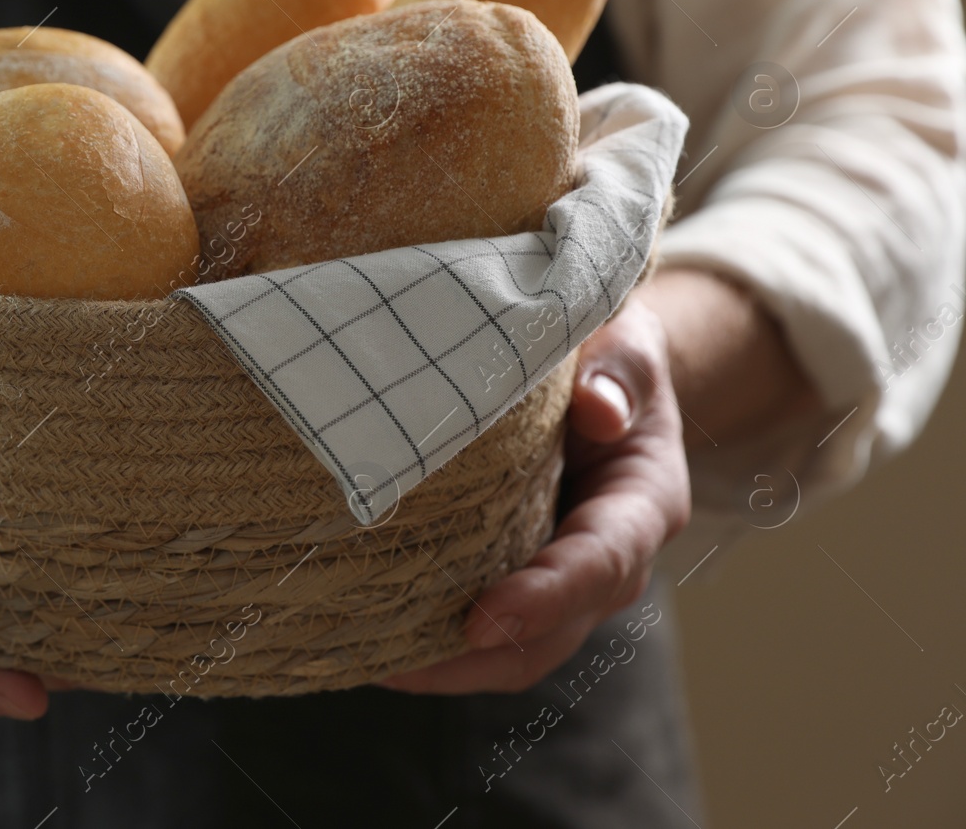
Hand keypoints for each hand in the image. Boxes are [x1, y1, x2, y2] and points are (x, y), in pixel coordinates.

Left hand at [378, 294, 690, 693]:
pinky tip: (371, 640)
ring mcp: (563, 580)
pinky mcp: (519, 578)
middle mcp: (610, 559)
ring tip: (368, 663)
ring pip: (515, 651)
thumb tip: (599, 409)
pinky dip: (435, 644)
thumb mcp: (626, 344)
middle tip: (398, 666)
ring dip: (447, 667)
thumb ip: (622, 371)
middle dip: (479, 659)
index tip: (482, 620)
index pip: (600, 562)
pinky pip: (485, 631)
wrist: (608, 377)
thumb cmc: (610, 355)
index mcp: (643, 503)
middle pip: (553, 634)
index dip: (545, 597)